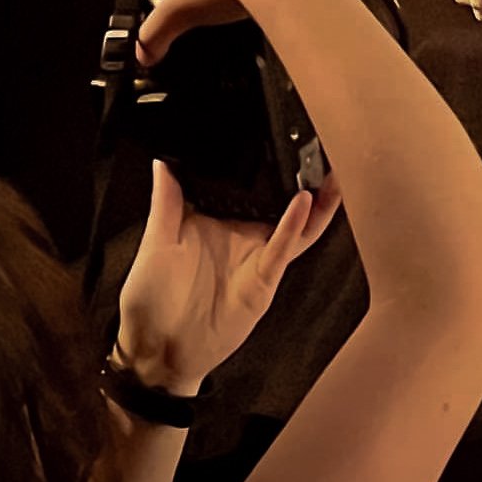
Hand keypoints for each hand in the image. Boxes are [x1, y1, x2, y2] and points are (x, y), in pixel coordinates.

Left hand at [116, 161, 341, 394]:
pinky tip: (302, 204)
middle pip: (281, 199)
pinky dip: (295, 227)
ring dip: (316, 200)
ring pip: (296, 223)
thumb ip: (166, 202)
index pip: (246, 183)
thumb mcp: (154, 244)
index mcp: (217, 219)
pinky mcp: (263, 280)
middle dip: (303, 176)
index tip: (277, 129)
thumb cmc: (151, 299)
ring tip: (330, 172)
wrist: (159, 353)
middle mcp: (243, 234)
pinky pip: (284, 250)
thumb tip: (163, 159)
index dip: (264, 160)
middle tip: (320, 144)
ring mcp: (257, 256)